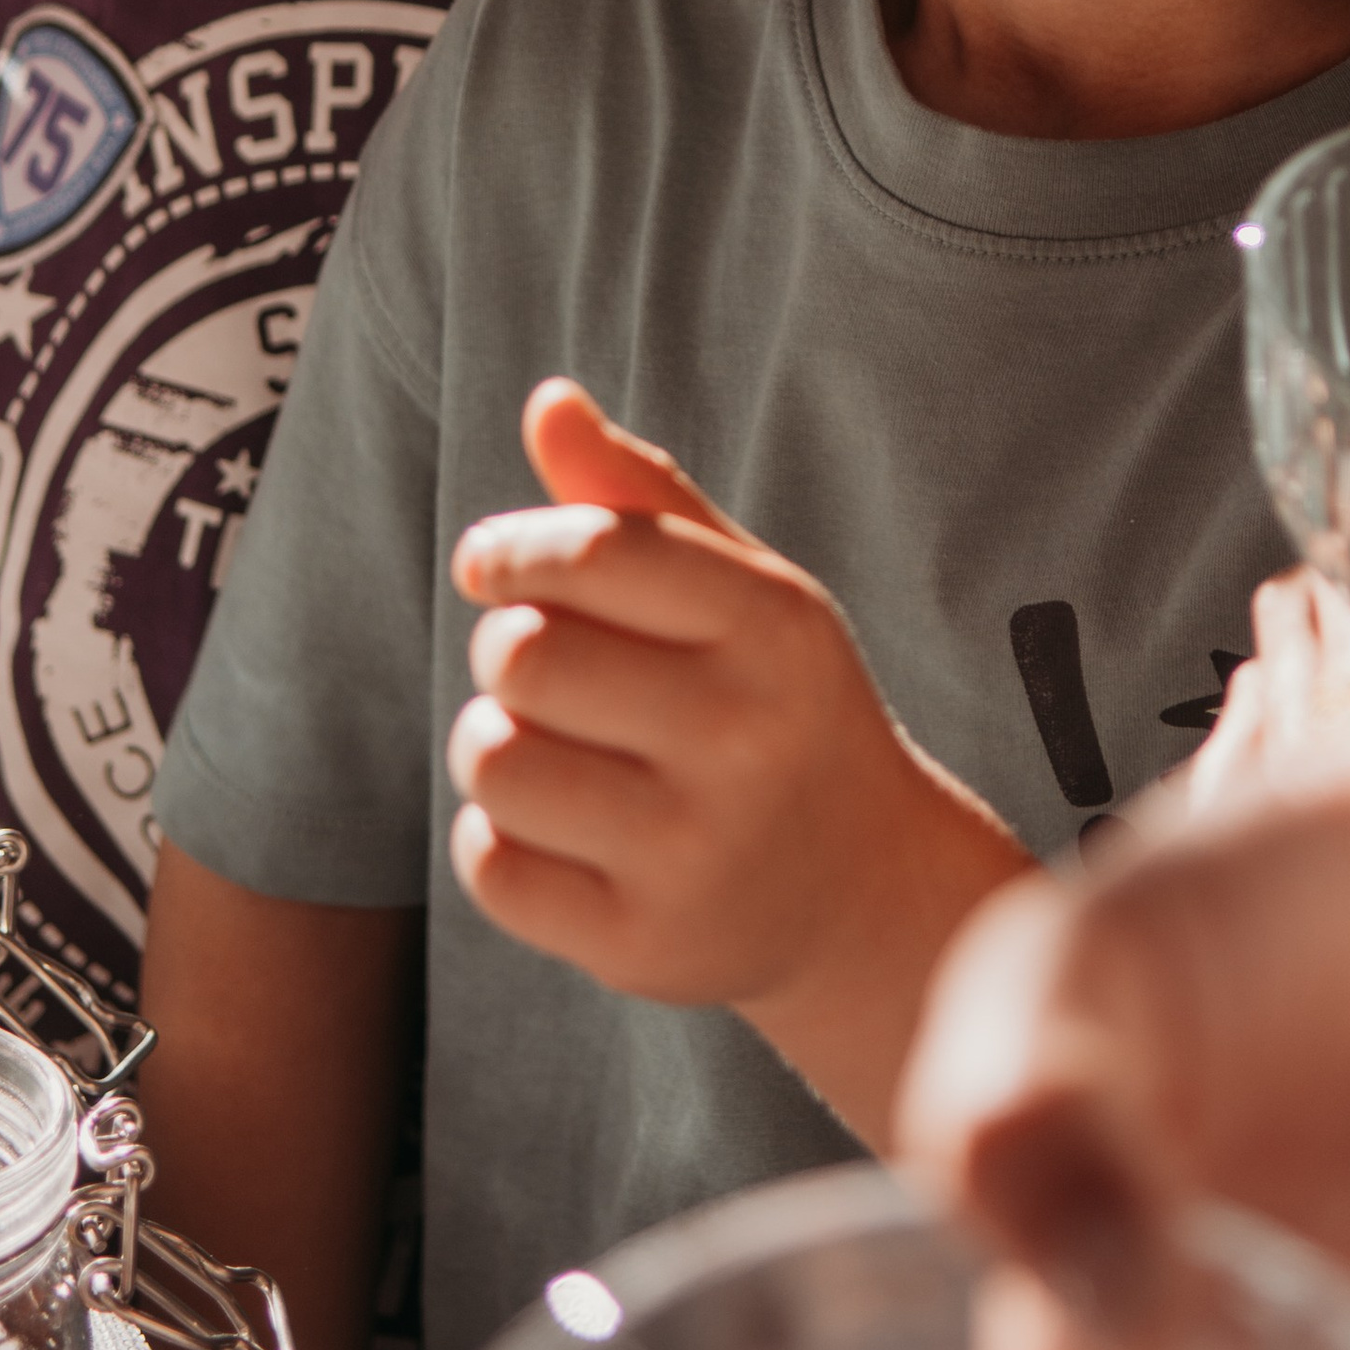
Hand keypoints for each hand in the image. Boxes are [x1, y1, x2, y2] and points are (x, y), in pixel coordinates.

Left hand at [447, 381, 1031, 1141]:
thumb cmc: (774, 702)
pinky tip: (555, 826)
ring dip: (490, 741)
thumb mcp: (740, 587)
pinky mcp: (644, 947)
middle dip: (505, 647)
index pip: (596, 551)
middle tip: (540, 666)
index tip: (491, 563)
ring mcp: (697, 851)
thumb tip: (547, 401)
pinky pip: (490, 868)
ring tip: (542, 743)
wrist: (859, 886)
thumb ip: (639, 494)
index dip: (512, 547)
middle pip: (526, 654)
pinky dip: (495, 838)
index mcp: (774, 627)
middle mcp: (745, 738)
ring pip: (495, 760)